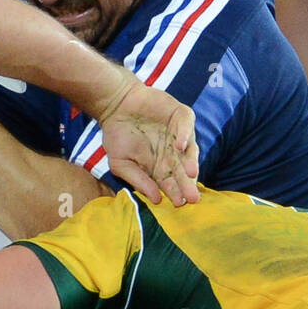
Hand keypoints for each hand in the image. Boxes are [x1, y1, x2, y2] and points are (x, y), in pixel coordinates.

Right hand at [98, 81, 198, 205]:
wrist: (115, 105)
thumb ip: (138, 180)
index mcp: (160, 166)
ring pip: (190, 150)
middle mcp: (173, 152)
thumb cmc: (117, 135)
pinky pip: (186, 126)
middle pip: (183, 171)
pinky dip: (184, 135)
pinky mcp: (180, 116)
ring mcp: (179, 134)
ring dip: (190, 162)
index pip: (171, 183)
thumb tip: (156, 199)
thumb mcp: (121, 163)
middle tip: (192, 197)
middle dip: (188, 184)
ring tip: (190, 174)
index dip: (175, 192)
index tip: (178, 203)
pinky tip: (179, 147)